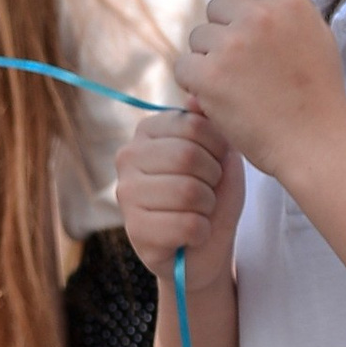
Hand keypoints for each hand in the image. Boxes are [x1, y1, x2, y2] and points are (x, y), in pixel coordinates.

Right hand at [115, 106, 243, 284]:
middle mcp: (128, 156)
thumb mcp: (220, 155)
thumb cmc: (213, 197)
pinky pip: (185, 224)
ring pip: (188, 192)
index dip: (218, 149)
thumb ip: (209, 125)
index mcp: (148, 131)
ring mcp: (125, 193)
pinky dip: (201, 232)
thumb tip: (195, 96)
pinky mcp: (133, 229)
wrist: (205, 250)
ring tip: (200, 212)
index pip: (193, 124)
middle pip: (187, 156)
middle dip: (212, 180)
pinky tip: (192, 234)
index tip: (215, 165)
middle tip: (208, 193)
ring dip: (208, 208)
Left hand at [176, 0, 345, 186]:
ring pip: (198, 37)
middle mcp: (261, 17)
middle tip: (246, 68)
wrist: (317, 145)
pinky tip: (218, 100)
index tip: (253, 37)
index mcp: (290, 2)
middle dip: (224, 34)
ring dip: (209, 59)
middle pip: (217, 8)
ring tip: (238, 87)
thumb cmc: (317, 96)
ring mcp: (233, 44)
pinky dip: (194, 84)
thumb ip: (285, 7)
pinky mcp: (210, 75)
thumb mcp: (316, 37)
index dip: (243, 9)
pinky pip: (183, 67)